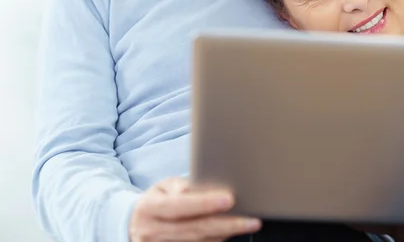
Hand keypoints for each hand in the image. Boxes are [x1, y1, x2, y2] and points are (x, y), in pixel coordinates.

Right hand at [129, 177, 261, 241]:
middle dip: (227, 225)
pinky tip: (231, 234)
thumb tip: (190, 189)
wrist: (134, 226)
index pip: (180, 206)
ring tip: (247, 225)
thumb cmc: (156, 202)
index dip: (205, 203)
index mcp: (150, 208)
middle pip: (194, 229)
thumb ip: (178, 186)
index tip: (230, 199)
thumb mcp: (162, 187)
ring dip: (225, 235)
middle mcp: (153, 232)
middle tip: (252, 220)